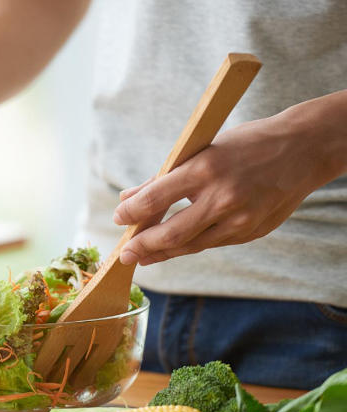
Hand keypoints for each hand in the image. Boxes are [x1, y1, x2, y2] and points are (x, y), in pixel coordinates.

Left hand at [112, 109, 346, 265]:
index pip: (156, 198)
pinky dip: (189, 245)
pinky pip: (212, 243)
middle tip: (124, 255)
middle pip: (171, 234)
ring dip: (162, 253)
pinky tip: (173, 248)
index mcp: (206, 169)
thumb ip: (163, 177)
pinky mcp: (252, 232)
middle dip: (142, 247)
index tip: (118, 218)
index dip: (131, 213)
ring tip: (142, 256)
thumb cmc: (247, 144)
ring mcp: (240, 220)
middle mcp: (223, 198)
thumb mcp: (202, 150)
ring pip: (191, 245)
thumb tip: (127, 198)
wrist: (305, 149)